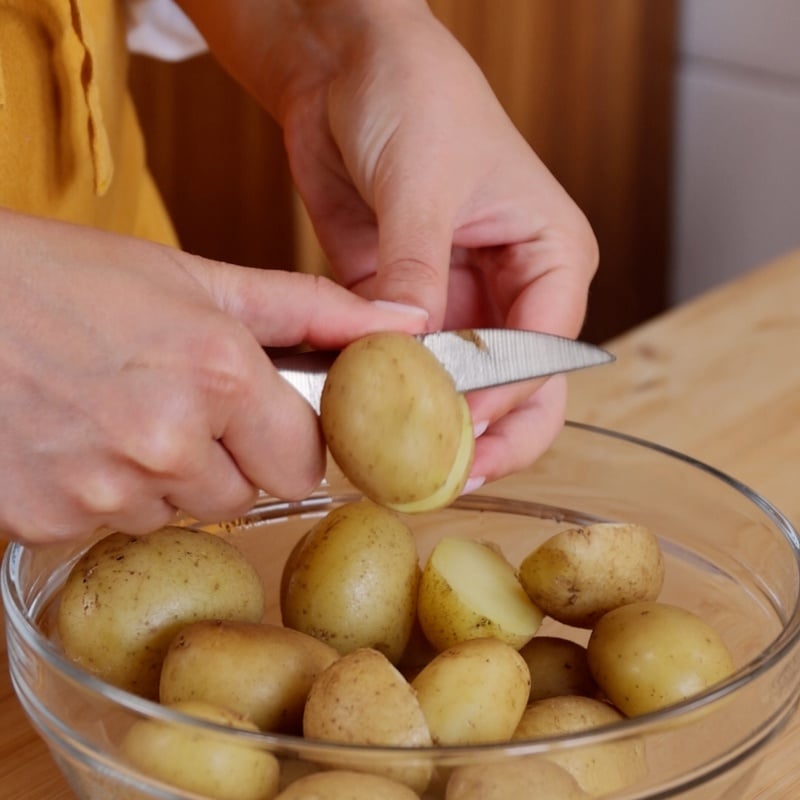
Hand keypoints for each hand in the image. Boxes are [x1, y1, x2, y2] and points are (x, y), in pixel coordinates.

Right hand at [0, 210, 425, 542]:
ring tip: (115, 414)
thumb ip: (311, 308)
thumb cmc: (63, 276)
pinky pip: (115, 527)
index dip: (282, 440)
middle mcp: (171, 441)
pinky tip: (74, 440)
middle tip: (178, 406)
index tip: (256, 418)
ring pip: (181, 514)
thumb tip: (402, 323)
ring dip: (164, 478)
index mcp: (221, 373)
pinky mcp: (52, 521)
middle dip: (228, 461)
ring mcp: (107, 489)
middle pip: (246, 496)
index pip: (304, 462)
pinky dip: (105, 495)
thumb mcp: (193, 277)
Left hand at [180, 0, 598, 486]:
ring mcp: (457, 302)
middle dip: (485, 435)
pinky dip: (386, 396)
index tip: (456, 432)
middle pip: (517, 388)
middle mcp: (512, 288)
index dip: (505, 400)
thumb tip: (406, 347)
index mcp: (550, 254)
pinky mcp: (405, 305)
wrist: (345, 64)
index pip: (544, 351)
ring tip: (398, 464)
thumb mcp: (422, 182)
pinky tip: (363, 421)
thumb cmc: (413, 91)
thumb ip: (416, 272)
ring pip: (458, 389)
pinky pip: (404, 366)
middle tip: (441, 477)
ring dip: (430, 424)